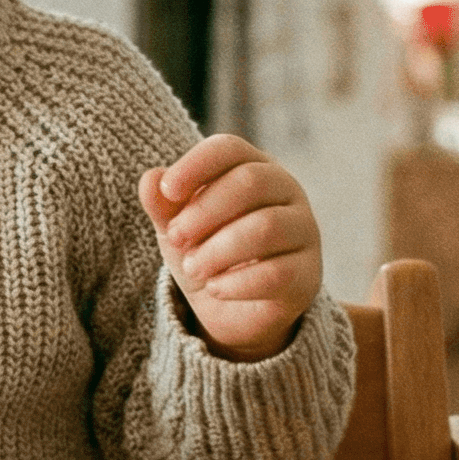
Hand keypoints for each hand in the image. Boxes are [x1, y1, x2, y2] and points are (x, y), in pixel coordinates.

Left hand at [138, 135, 322, 360]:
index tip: (168, 190)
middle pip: (250, 182)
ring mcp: (304, 230)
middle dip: (204, 211)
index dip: (196, 164)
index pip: (229, 148)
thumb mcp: (176, 228)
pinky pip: (277, 272)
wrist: (232, 310)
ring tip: (192, 268)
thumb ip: (163, 205)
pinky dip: (237, 283)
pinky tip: (215, 288)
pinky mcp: (308, 273)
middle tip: (175, 238)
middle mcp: (286, 191)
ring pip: (265, 227)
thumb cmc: (206, 252)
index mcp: (253, 167)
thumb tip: (150, 179)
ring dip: (217, 250)